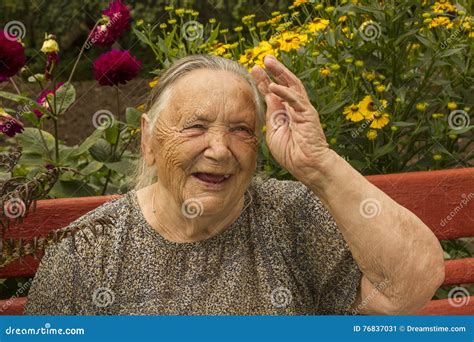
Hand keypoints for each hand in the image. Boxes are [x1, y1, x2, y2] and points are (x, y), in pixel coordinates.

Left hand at [251, 55, 329, 182]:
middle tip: (263, 59)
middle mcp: (294, 108)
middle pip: (284, 84)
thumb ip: (271, 114)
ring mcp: (302, 109)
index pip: (274, 93)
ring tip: (269, 62)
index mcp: (284, 113)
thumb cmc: (290, 153)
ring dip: (280, 72)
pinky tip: (273, 85)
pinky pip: (294, 99)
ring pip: (292, 85)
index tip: (254, 70)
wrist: (306, 166)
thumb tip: (268, 97)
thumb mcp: (274, 132)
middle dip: (274, 71)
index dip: (264, 81)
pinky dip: (284, 92)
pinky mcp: (307, 114)